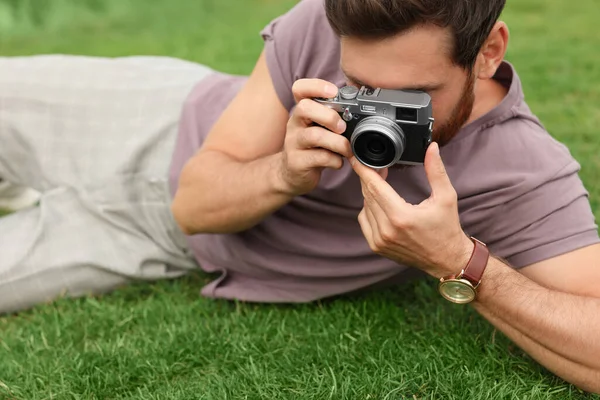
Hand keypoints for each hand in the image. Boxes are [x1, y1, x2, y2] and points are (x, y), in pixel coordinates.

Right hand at [276, 79, 351, 196]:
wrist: (292, 173)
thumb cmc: (313, 146)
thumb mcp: (320, 127)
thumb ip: (335, 117)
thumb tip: (364, 110)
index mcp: (302, 111)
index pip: (300, 88)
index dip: (316, 86)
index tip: (334, 92)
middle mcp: (295, 123)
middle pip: (305, 108)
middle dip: (329, 116)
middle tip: (342, 127)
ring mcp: (294, 143)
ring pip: (314, 135)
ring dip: (337, 142)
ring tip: (347, 149)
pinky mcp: (297, 162)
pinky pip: (319, 158)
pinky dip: (335, 160)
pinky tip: (338, 162)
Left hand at [351, 142, 473, 278]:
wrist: (446, 259)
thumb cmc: (447, 228)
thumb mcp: (446, 196)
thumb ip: (435, 170)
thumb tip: (432, 148)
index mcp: (401, 216)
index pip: (375, 186)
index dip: (364, 170)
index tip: (356, 158)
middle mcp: (386, 230)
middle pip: (368, 194)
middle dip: (370, 178)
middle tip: (378, 167)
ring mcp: (379, 240)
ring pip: (365, 206)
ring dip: (371, 193)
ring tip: (383, 186)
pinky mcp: (376, 247)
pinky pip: (364, 220)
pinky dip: (369, 209)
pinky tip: (382, 204)